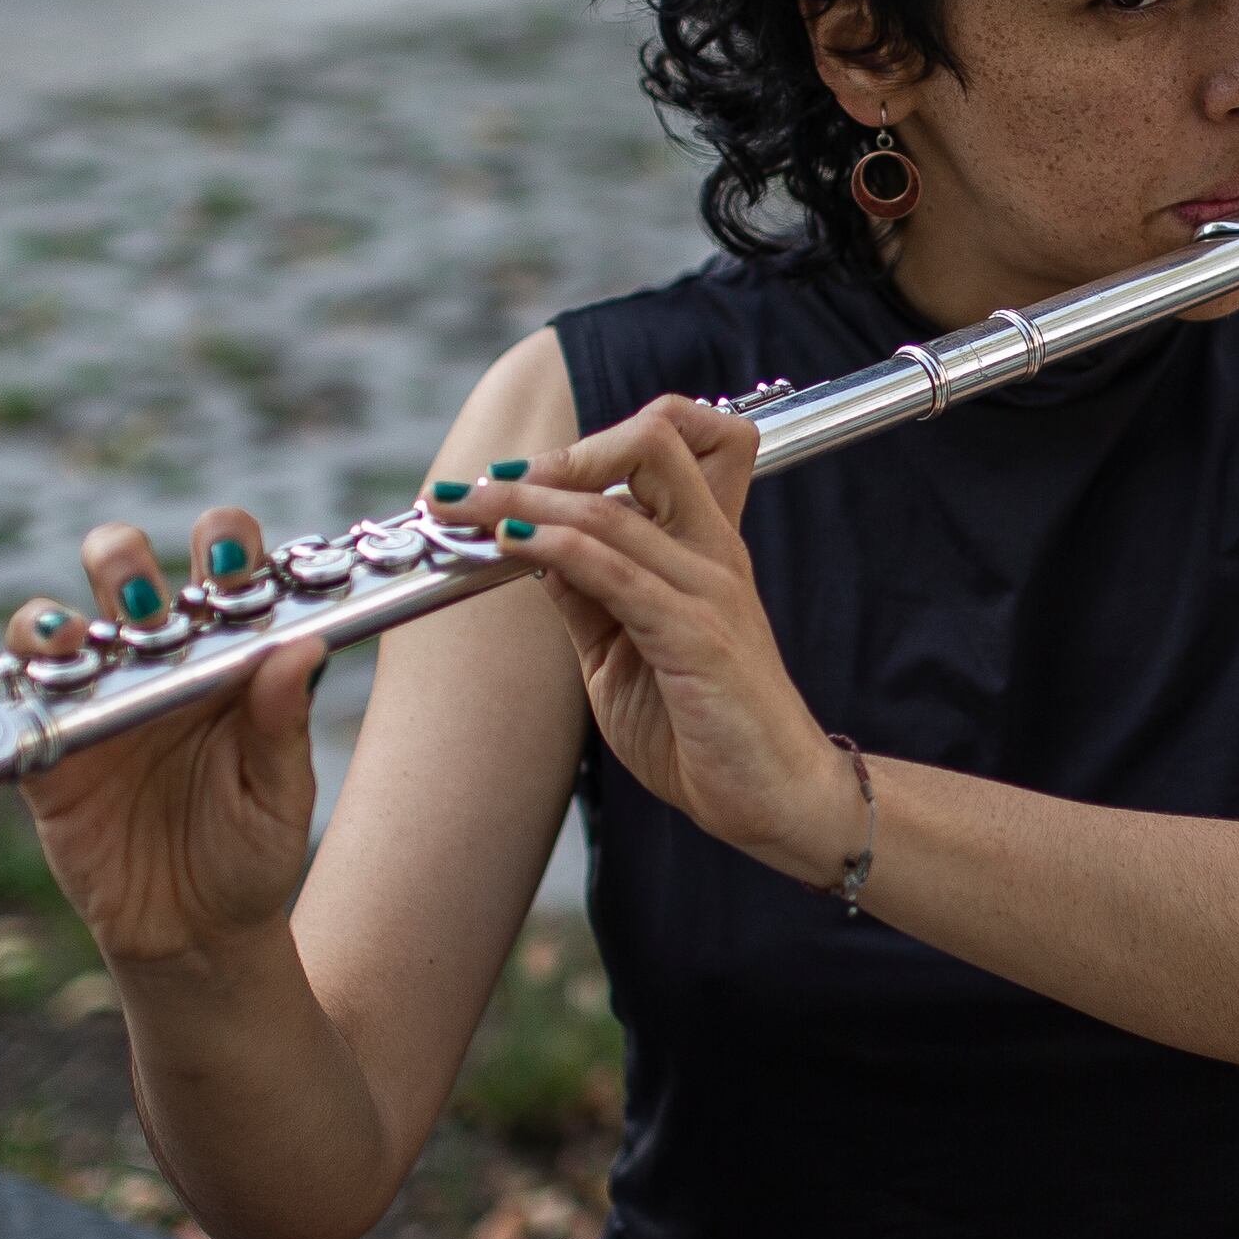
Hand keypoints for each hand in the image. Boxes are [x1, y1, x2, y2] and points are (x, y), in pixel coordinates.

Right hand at [0, 505, 325, 972]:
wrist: (193, 938)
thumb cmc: (250, 857)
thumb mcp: (279, 798)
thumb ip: (283, 725)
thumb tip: (303, 647)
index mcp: (226, 659)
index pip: (226, 570)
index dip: (225, 544)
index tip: (231, 563)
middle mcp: (156, 662)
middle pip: (127, 570)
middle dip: (127, 559)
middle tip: (151, 605)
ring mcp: (97, 698)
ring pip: (64, 619)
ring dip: (64, 612)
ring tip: (88, 636)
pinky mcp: (47, 748)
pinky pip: (20, 693)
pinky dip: (22, 671)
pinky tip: (46, 673)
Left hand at [482, 399, 864, 885]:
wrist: (770, 797)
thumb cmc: (704, 730)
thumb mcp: (624, 650)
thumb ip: (588, 595)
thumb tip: (532, 548)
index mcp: (707, 547)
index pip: (676, 442)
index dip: (595, 441)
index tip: (520, 474)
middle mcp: (713, 551)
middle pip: (653, 441)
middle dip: (562, 452)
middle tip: (491, 482)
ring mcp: (708, 588)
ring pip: (611, 508)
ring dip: (525, 500)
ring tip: (468, 507)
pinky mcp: (696, 635)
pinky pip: (615, 571)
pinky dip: (553, 547)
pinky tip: (509, 541)